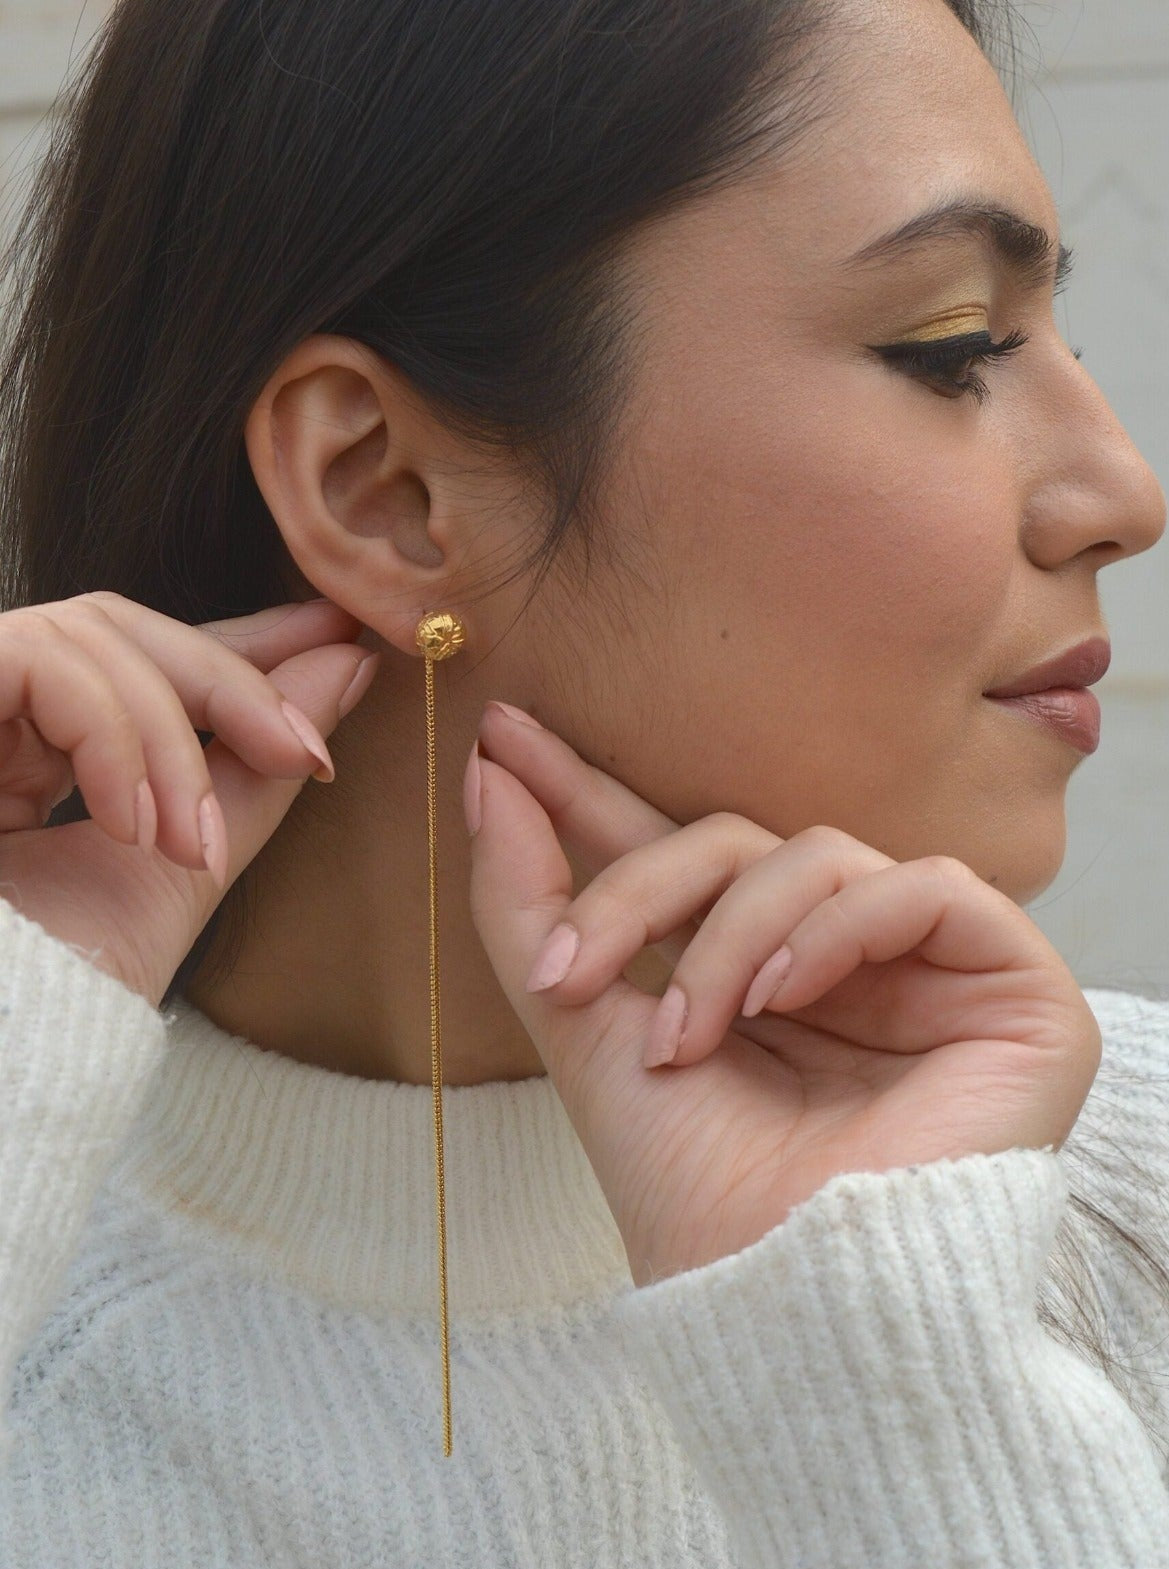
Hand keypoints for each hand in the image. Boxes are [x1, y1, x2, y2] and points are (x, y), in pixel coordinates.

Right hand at [0, 592, 378, 1007]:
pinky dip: (109, 735)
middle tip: (304, 754)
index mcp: (33, 755)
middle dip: (231, 679)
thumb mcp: (180, 867)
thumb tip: (345, 668)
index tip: (343, 636)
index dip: (241, 641)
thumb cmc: (61, 992)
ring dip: (170, 742)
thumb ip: (254, 769)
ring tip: (188, 847)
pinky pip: (38, 662)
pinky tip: (130, 824)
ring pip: (88, 636)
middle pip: (119, 627)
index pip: (144, 663)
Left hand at [467, 702, 1101, 1287]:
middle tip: (573, 970)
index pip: (676, 852)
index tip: (503, 738)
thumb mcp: (588, 1035)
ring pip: (814, 854)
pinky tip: (785, 997)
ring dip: (727, 935)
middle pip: (733, 840)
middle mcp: (836, 959)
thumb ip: (532, 908)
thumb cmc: (697, 1193)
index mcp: (747, 972)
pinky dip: (836, 929)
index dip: (592, 794)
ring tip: (691, 1032)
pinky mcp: (1009, 984)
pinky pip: (923, 888)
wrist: (794, 1305)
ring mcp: (923, 967)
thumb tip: (484, 778)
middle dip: (637, 885)